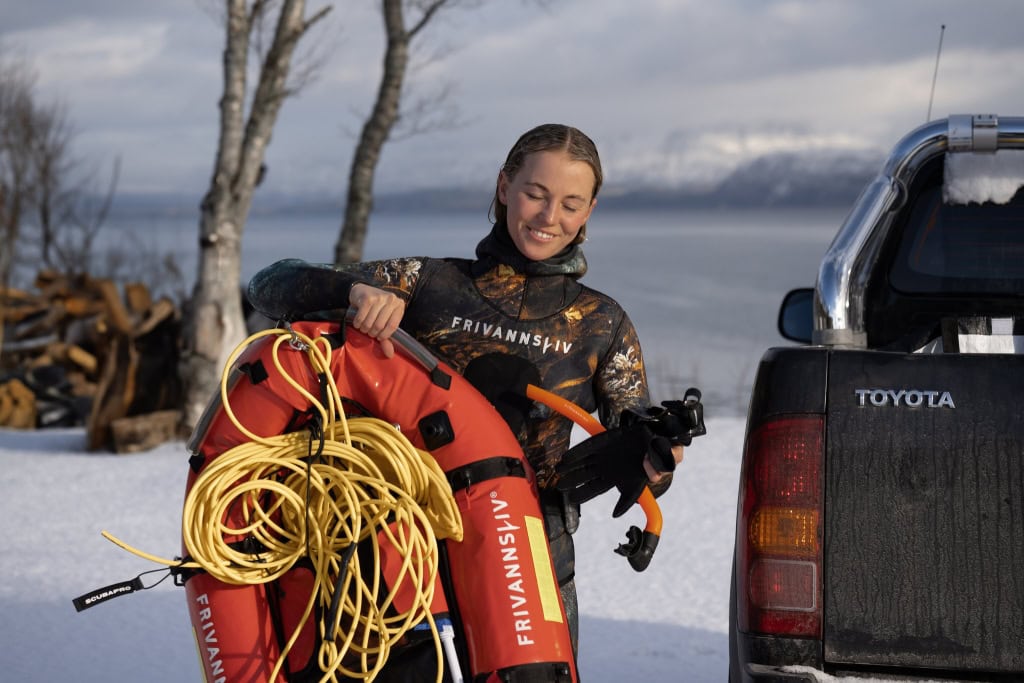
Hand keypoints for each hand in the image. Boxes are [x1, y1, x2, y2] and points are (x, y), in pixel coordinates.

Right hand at [349, 284, 405, 357]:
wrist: (362, 290)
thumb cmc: (376, 308)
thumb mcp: (384, 320)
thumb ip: (387, 337)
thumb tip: (389, 354)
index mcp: (399, 305)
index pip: (393, 326)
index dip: (384, 335)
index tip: (379, 337)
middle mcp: (391, 300)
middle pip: (380, 326)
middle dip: (372, 332)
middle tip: (369, 330)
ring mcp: (379, 298)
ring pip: (370, 323)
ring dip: (364, 329)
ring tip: (363, 326)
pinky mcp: (367, 299)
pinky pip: (361, 318)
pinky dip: (357, 324)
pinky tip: (358, 322)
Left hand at [555, 423, 675, 517]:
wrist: (660, 438)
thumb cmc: (657, 460)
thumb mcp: (651, 479)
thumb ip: (640, 490)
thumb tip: (617, 512)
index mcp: (617, 480)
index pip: (595, 489)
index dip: (583, 494)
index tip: (571, 499)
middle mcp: (607, 468)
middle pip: (585, 477)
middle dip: (571, 482)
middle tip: (558, 488)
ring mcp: (605, 454)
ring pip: (583, 462)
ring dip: (570, 467)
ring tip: (557, 472)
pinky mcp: (605, 440)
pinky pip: (588, 447)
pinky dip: (578, 453)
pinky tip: (566, 458)